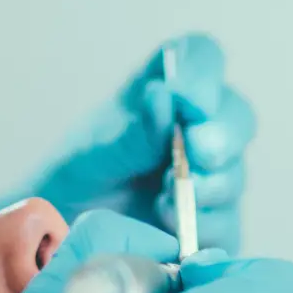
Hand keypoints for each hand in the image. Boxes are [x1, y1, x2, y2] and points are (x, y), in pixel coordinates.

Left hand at [0, 34, 255, 253]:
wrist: (58, 235)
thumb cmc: (75, 176)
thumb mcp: (93, 151)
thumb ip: (132, 131)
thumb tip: (167, 96)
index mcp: (161, 91)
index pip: (199, 56)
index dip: (203, 71)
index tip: (189, 99)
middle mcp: (192, 129)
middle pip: (235, 114)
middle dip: (222, 134)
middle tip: (198, 152)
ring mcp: (206, 176)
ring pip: (235, 172)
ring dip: (209, 186)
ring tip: (163, 200)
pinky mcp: (211, 223)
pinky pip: (228, 223)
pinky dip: (205, 226)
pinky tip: (170, 230)